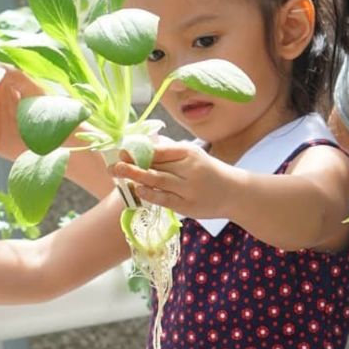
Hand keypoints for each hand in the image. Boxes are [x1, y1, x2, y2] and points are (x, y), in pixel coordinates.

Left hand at [113, 141, 235, 218]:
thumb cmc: (209, 172)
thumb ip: (170, 150)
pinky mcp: (187, 206)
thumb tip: (143, 143)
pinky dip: (149, 194)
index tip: (122, 150)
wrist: (234, 193)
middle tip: (114, 163)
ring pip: (158, 180)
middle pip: (156, 165)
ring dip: (136, 176)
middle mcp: (189, 169)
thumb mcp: (194, 155)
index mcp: (189, 153)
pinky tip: (137, 190)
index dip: (139, 150)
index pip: (160, 150)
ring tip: (119, 173)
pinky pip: (164, 199)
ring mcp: (188, 188)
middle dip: (132, 163)